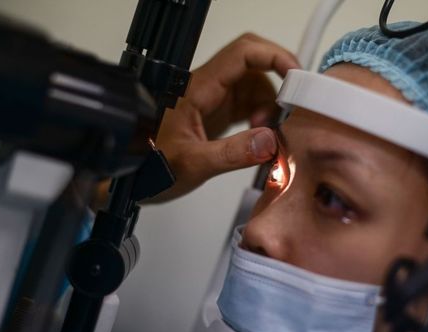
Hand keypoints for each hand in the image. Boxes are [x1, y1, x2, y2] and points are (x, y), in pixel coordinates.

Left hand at [151, 33, 299, 201]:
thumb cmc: (148, 168)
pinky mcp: (215, 115)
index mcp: (197, 89)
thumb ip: (232, 154)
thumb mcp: (193, 165)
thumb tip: (269, 141)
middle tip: (287, 111)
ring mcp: (212, 101)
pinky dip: (261, 119)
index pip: (243, 53)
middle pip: (254, 67)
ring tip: (266, 136)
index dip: (275, 56)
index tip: (297, 76)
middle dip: (277, 86)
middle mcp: (206, 89)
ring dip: (270, 108)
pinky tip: (259, 138)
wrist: (130, 181)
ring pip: (254, 87)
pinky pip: (248, 106)